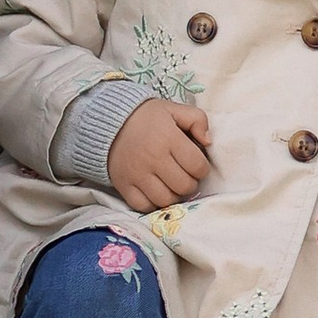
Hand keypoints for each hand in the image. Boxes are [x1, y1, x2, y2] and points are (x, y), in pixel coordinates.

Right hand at [108, 98, 211, 212]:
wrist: (109, 122)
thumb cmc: (147, 118)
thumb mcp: (174, 110)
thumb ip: (198, 120)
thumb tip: (208, 142)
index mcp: (168, 138)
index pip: (197, 166)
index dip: (202, 168)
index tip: (196, 165)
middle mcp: (153, 158)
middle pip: (184, 186)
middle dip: (190, 183)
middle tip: (185, 175)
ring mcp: (137, 174)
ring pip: (166, 200)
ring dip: (174, 195)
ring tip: (172, 184)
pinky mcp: (123, 186)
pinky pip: (144, 206)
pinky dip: (153, 203)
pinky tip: (156, 192)